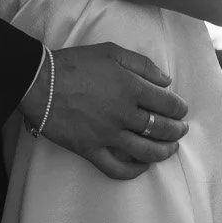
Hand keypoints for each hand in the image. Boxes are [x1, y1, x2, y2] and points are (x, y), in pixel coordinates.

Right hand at [26, 43, 187, 180]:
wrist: (40, 82)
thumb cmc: (75, 63)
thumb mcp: (111, 51)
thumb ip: (142, 64)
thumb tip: (166, 81)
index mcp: (131, 87)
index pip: (168, 104)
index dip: (179, 108)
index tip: (181, 110)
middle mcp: (124, 114)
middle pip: (162, 129)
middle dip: (177, 130)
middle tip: (181, 130)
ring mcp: (108, 135)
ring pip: (146, 151)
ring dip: (164, 152)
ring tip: (170, 149)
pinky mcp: (91, 149)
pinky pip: (117, 169)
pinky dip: (134, 171)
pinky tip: (142, 166)